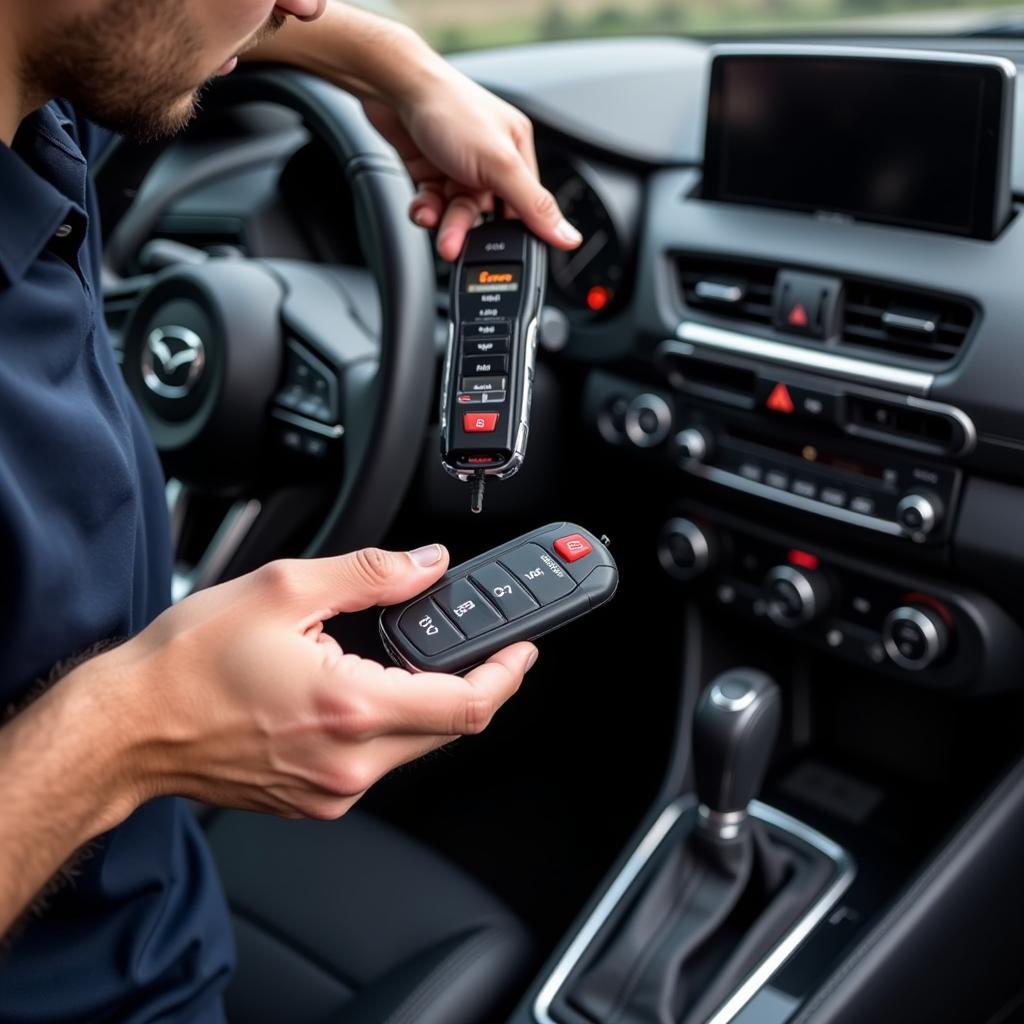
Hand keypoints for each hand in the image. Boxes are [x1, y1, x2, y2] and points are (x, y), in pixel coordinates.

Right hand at [98, 545, 536, 820]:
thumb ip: (371, 574)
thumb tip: (427, 565)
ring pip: (414, 744)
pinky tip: (357, 691)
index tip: (522, 651)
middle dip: (469, 681)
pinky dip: (385, 724)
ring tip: (397, 658)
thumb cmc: (188, 664)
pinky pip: (375, 761)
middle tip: (470, 643)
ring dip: (423, 700)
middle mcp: (350, 762)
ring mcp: (333, 790)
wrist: (129, 728)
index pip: (466, 704)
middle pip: (448, 726)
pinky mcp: (315, 800)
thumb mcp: (284, 589)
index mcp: (351, 709)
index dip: (507, 675)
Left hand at [364, 68, 583, 260]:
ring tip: (437, 230)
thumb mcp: (500, 163)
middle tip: (456, 247)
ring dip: (446, 226)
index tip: (504, 257)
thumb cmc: (449, 108)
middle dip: (469, 233)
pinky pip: (433, 205)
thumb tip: (568, 236)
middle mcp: (490, 160)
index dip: (516, 233)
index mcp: (517, 152)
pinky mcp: (430, 171)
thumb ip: (533, 205)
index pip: (527, 207)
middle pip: (487, 215)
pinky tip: (422, 209)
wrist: (393, 86)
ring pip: (457, 214)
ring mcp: (458, 167)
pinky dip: (426, 212)